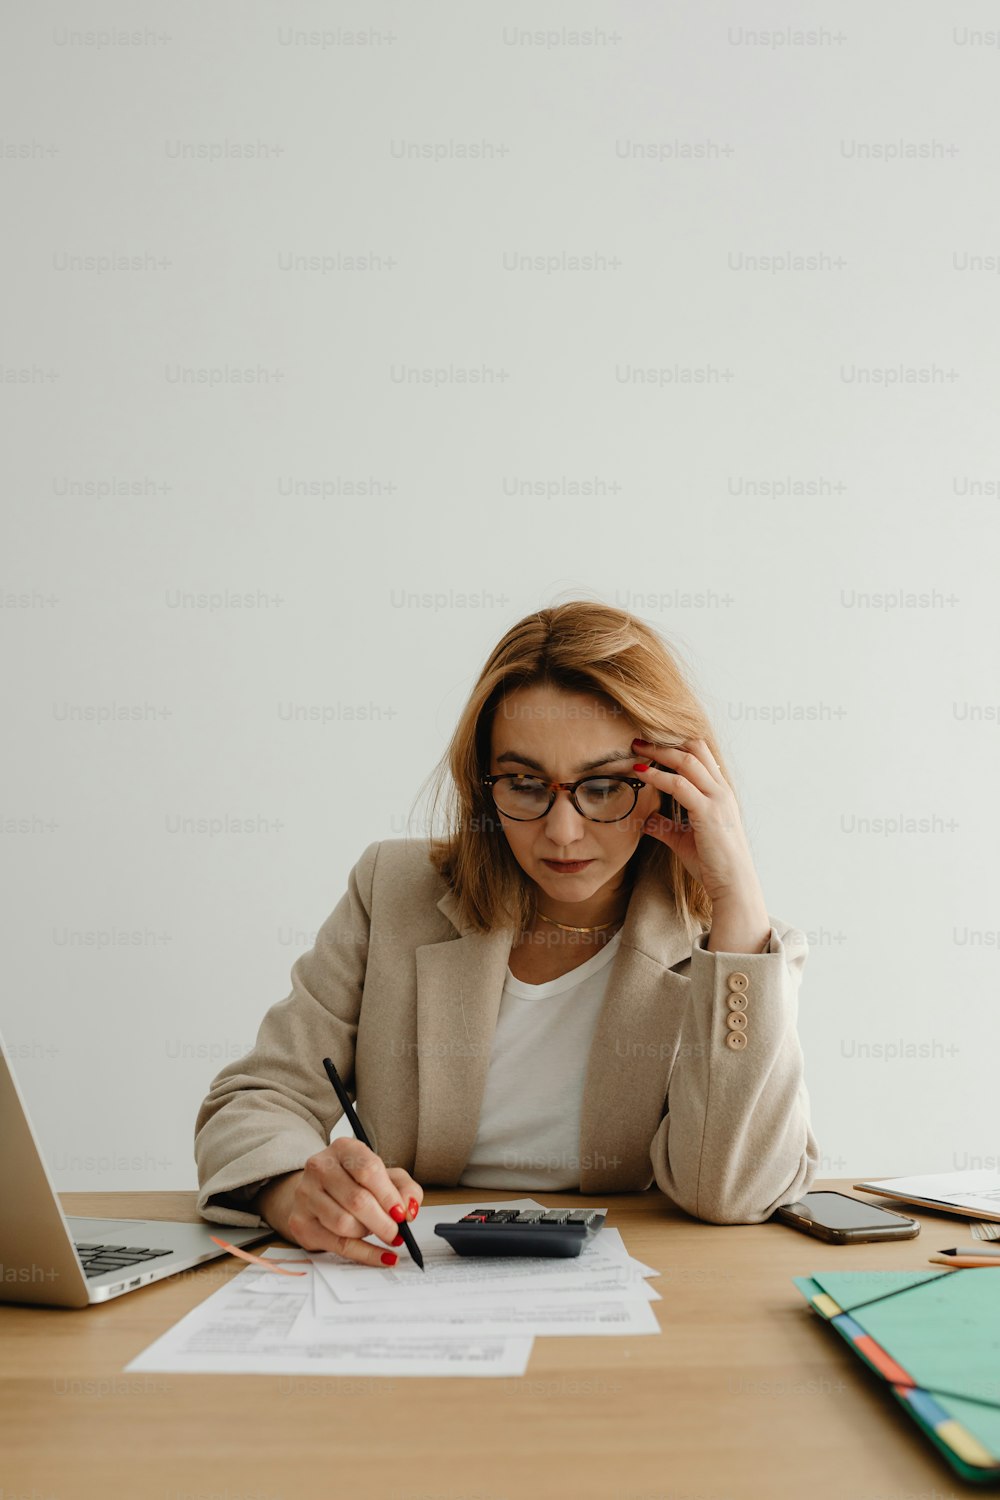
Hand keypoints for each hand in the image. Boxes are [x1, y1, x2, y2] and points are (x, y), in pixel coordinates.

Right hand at [260, 1139, 423, 1267]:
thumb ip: (404, 1187)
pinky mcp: (301, 1222)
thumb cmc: (354, 1181)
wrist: (316, 1190)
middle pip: (357, 1200)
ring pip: (345, 1224)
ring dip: (368, 1233)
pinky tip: (382, 1256)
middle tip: (396, 1233)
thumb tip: (409, 1208)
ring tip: (376, 1231)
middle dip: (383, 1222)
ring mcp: (306, 1195)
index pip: (368, 1170)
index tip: (402, 1213)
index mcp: (343, 1149)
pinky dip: (365, 1254)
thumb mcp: (384, 1176)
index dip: (388, 1195)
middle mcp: (320, 1168)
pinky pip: (338, 1245)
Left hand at [630, 736, 765, 909]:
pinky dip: (657, 775)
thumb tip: (647, 820)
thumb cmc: (713, 865)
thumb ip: (666, 826)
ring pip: (687, 761)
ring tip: (635, 749)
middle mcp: (721, 790)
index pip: (700, 756)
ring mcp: (717, 799)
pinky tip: (639, 773)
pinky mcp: (708, 812)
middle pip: (695, 750)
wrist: (733, 886)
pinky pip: (679, 785)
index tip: (650, 744)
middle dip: (665, 741)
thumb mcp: (684, 840)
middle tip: (638, 740)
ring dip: (658, 752)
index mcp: (720, 793)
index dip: (675, 745)